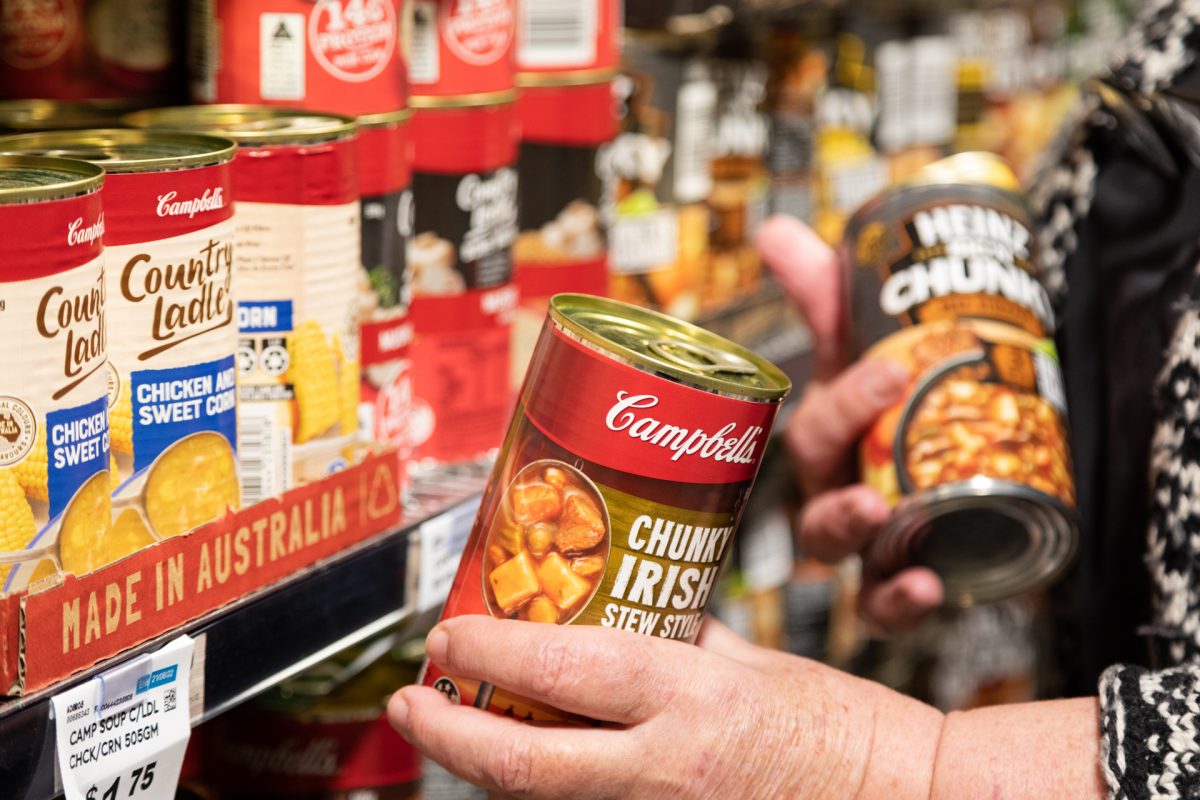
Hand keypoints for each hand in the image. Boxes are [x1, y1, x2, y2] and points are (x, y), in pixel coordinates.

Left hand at [389, 615, 942, 799]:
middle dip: (449, 733)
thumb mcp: (757, 662)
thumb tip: (631, 606)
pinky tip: (522, 756)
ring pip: (544, 797)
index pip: (568, 670)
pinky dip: (543, 785)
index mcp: (694, 699)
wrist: (901, 799)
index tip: (449, 629)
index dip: (493, 648)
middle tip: (411, 700)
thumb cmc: (844, 730)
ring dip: (484, 761)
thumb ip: (685, 637)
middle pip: (527, 762)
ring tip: (448, 722)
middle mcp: (668, 766)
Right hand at [757, 215, 941, 630]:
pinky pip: (882, 605)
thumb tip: (775, 229)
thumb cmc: (886, 409)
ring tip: (885, 517)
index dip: (848, 402)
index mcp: (823, 442)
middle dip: (840, 476)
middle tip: (881, 460)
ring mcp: (863, 543)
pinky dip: (898, 601)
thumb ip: (826, 294)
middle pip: (817, 495)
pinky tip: (928, 586)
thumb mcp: (865, 350)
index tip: (890, 371)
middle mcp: (830, 494)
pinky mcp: (898, 580)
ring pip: (839, 551)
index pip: (814, 429)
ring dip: (855, 535)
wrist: (949, 462)